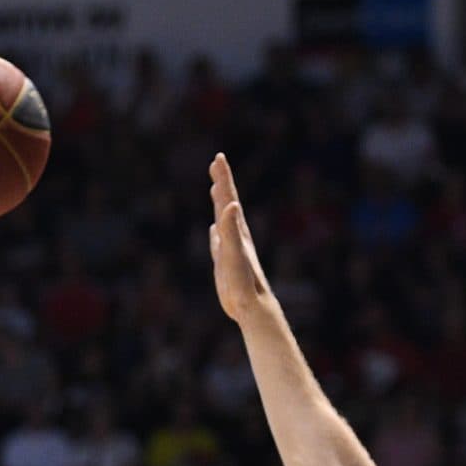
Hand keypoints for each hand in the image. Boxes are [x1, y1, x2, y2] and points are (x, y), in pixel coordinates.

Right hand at [208, 152, 278, 325]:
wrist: (252, 307)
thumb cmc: (243, 283)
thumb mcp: (234, 255)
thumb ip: (230, 230)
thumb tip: (231, 204)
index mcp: (237, 230)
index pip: (229, 197)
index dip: (223, 178)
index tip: (218, 158)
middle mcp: (236, 235)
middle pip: (227, 202)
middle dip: (222, 182)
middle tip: (217, 162)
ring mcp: (231, 248)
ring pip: (224, 219)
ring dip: (219, 202)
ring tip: (216, 188)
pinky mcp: (226, 263)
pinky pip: (219, 241)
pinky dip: (216, 231)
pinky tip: (214, 229)